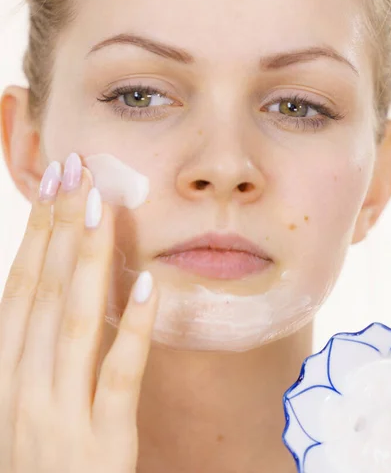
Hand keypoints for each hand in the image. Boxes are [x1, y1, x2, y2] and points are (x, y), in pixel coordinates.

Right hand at [0, 153, 157, 472]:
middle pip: (45, 292)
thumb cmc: (33, 463)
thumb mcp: (17, 402)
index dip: (36, 233)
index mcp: (3, 373)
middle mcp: (23, 388)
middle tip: (78, 173)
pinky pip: (119, 376)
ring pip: (77, 322)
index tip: (53, 185)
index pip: (19, 287)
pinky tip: (150, 285)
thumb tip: (48, 279)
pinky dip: (134, 329)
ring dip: (91, 260)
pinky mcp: (103, 444)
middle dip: (61, 227)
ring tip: (104, 208)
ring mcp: (61, 415)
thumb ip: (29, 347)